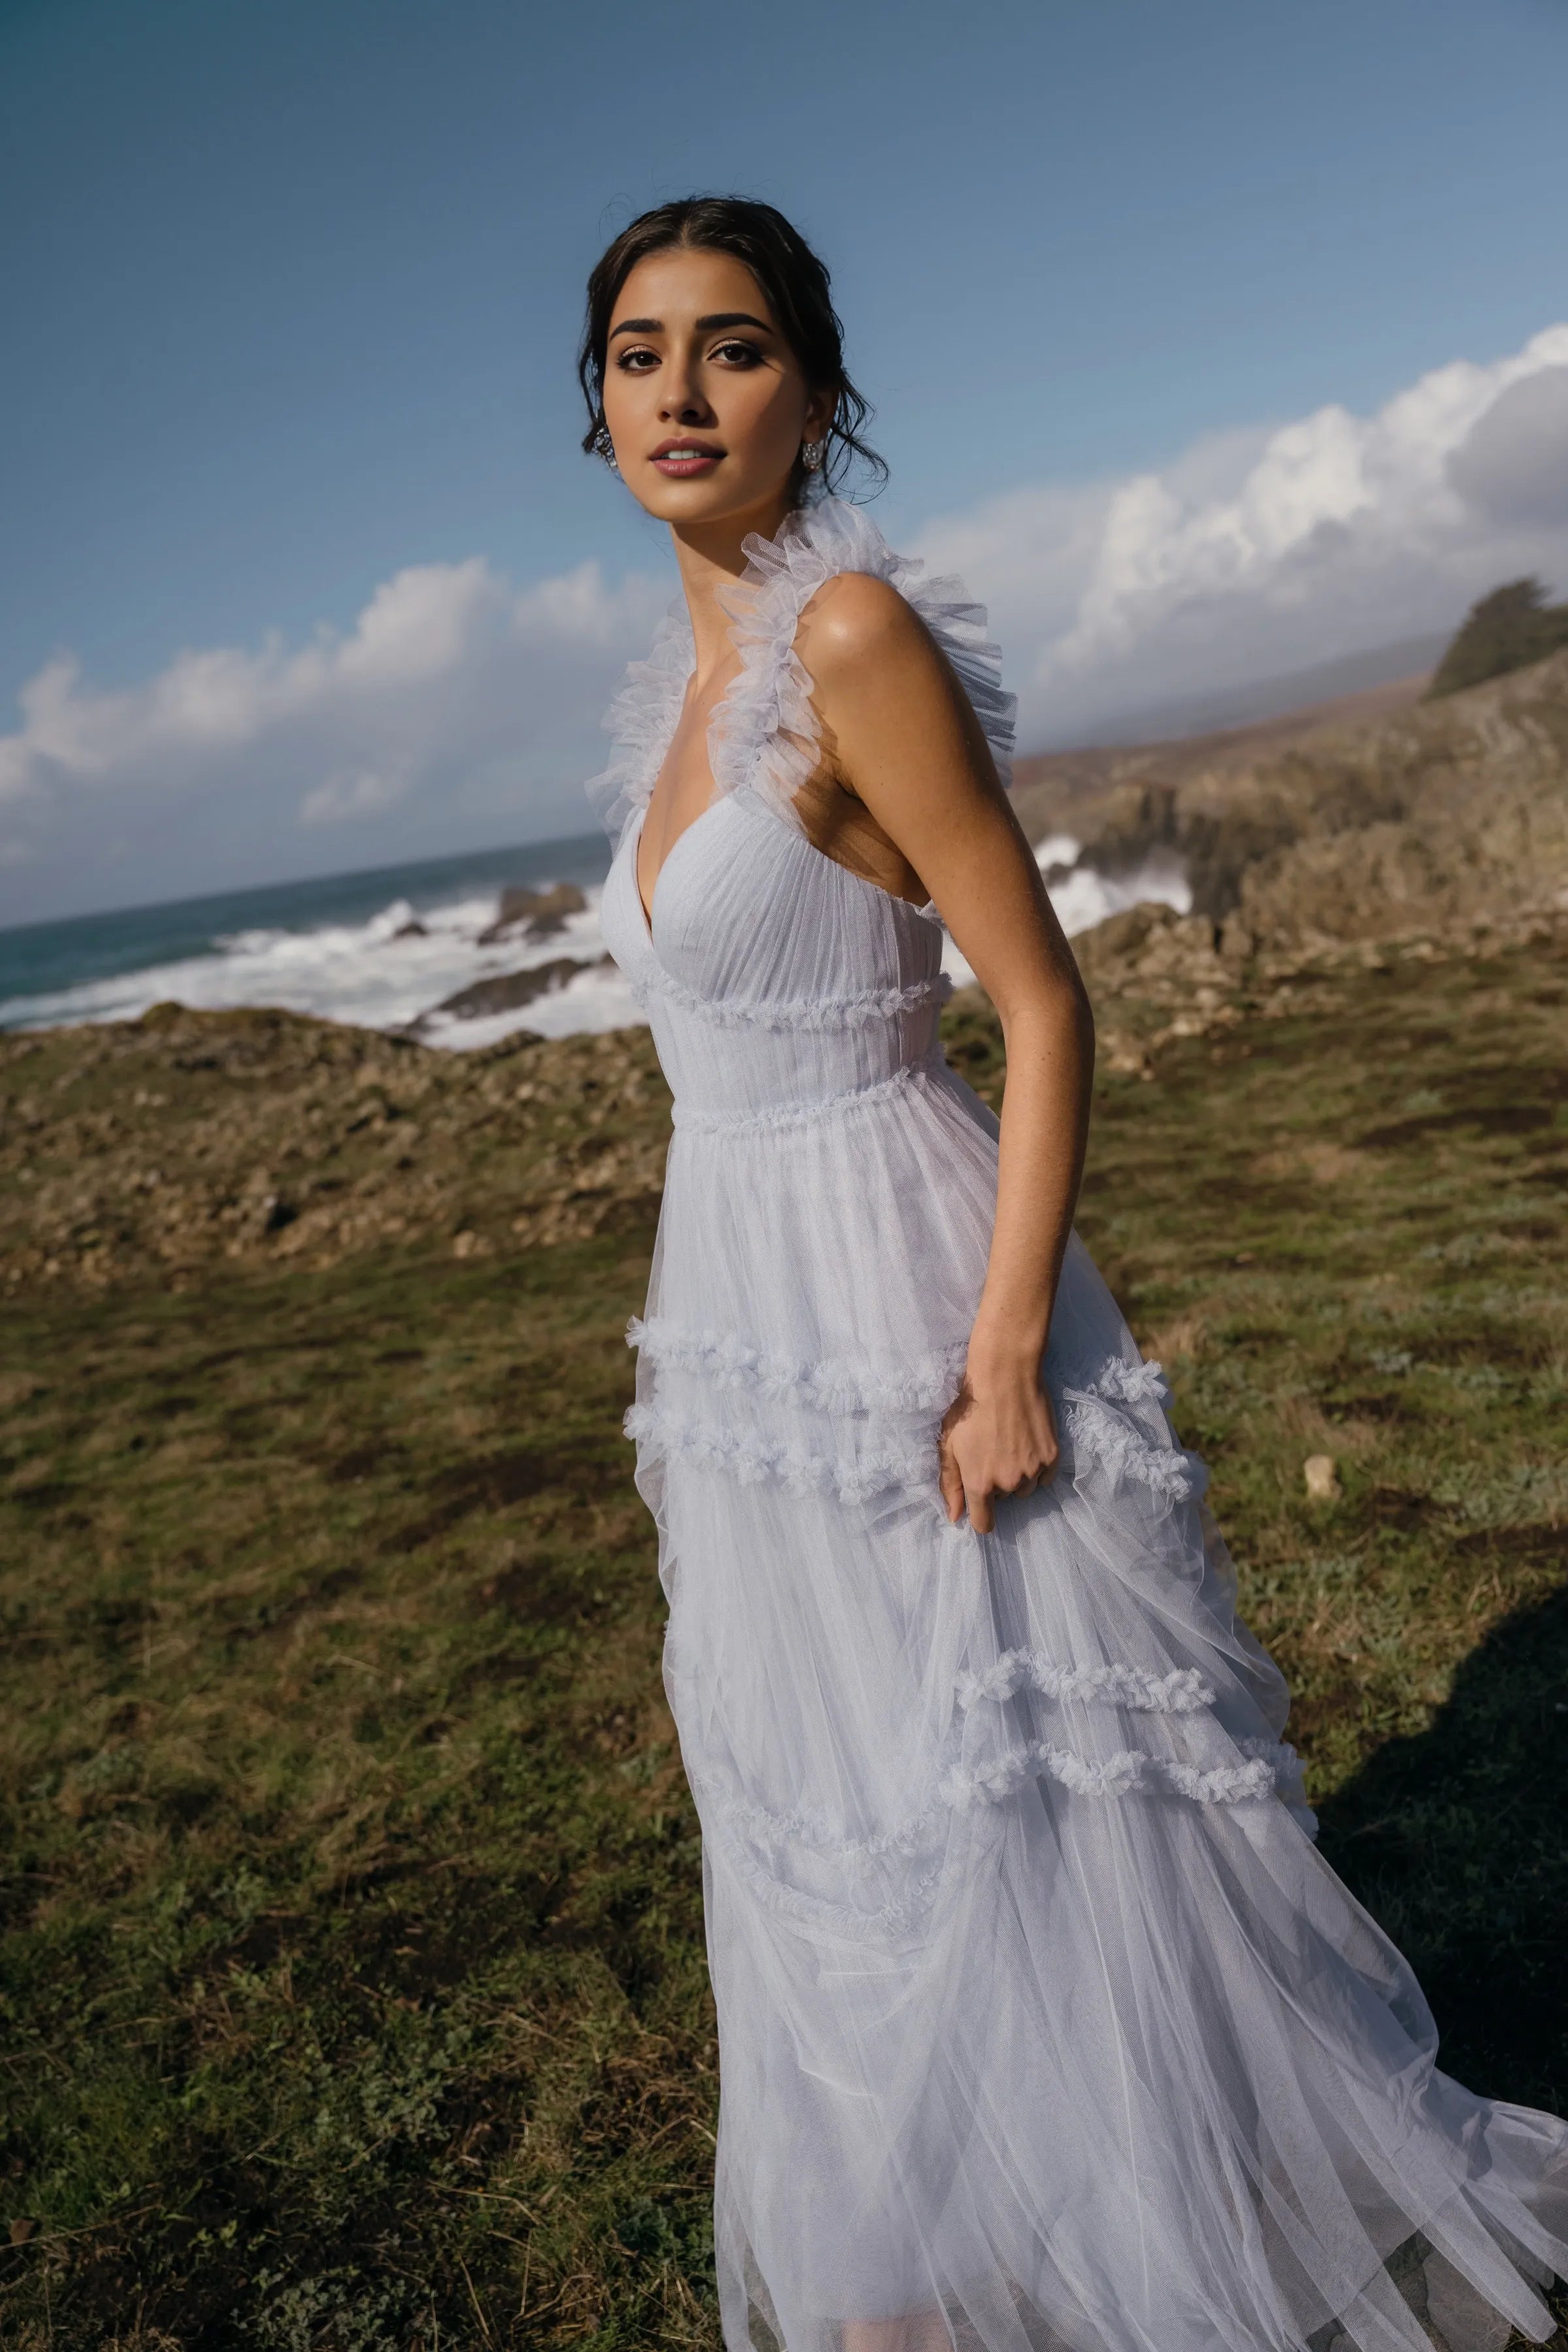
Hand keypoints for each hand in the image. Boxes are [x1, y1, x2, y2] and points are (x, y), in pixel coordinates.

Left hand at [937, 1338, 1059, 1534]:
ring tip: (1010, 1445)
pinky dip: (1037, 1467)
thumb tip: (955, 1518)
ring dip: (1017, 1476)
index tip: (980, 1503)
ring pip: (1024, 1488)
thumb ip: (950, 1484)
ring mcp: (1032, 1471)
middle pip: (1003, 1499)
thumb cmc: (970, 1408)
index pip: (984, 1523)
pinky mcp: (1052, 1457)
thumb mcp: (948, 1444)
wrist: (1004, 1376)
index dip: (980, 1516)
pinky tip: (1028, 1444)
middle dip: (996, 1483)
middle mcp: (1008, 1483)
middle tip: (991, 1451)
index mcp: (979, 1483)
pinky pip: (1044, 1477)